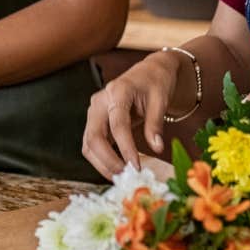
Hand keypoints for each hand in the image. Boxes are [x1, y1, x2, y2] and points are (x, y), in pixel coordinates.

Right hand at [82, 50, 184, 179]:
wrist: (149, 72)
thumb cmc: (155, 83)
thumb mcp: (161, 100)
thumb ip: (155, 124)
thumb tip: (157, 148)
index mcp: (118, 91)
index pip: (118, 124)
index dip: (125, 148)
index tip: (135, 166)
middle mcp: (100, 101)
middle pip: (94, 136)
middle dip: (108, 160)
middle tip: (125, 176)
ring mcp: (94, 111)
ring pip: (88, 143)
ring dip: (102, 163)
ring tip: (121, 177)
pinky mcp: (95, 122)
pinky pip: (91, 144)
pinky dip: (100, 159)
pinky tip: (115, 169)